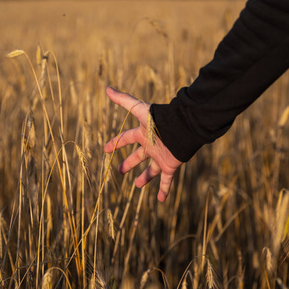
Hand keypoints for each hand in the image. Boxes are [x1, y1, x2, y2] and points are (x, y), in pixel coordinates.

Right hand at [104, 87, 182, 201]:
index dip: (115, 143)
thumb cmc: (160, 119)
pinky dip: (164, 190)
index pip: (126, 138)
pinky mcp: (170, 166)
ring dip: (145, 178)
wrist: (182, 128)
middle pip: (138, 156)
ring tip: (138, 186)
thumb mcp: (139, 109)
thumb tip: (107, 88)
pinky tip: (161, 201)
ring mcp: (160, 157)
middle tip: (119, 171)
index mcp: (143, 134)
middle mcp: (151, 146)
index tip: (106, 149)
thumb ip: (124, 100)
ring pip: (151, 170)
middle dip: (129, 163)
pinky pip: (166, 181)